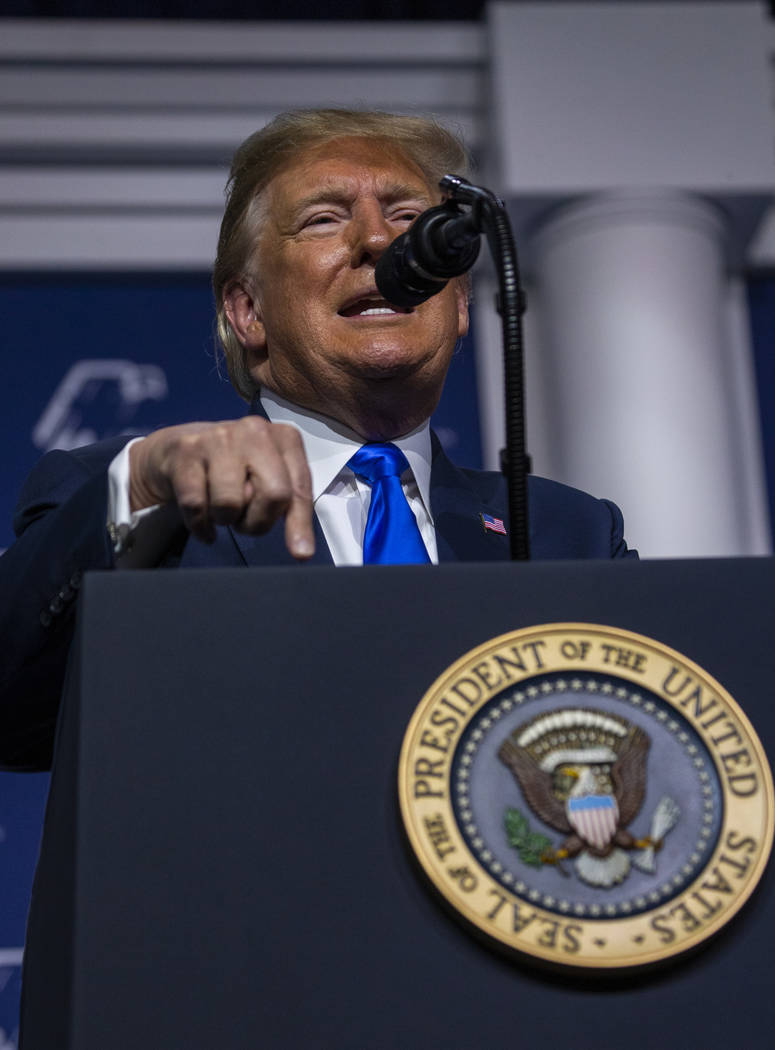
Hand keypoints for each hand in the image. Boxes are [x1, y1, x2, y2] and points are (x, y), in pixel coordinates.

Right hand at [128, 417, 314, 558]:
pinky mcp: (185, 451)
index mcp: (285, 438)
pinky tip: (202, 520)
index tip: (301, 553)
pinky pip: (196, 506)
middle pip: (274, 494)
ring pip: (229, 504)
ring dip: (225, 519)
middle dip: (259, 522)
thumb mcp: (269, 478)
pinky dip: (199, 524)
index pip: (299, 488)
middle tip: (246, 521)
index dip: (300, 524)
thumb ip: (288, 505)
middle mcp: (255, 430)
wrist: (179, 450)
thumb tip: (302, 551)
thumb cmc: (235, 469)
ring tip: (222, 508)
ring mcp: (218, 437)